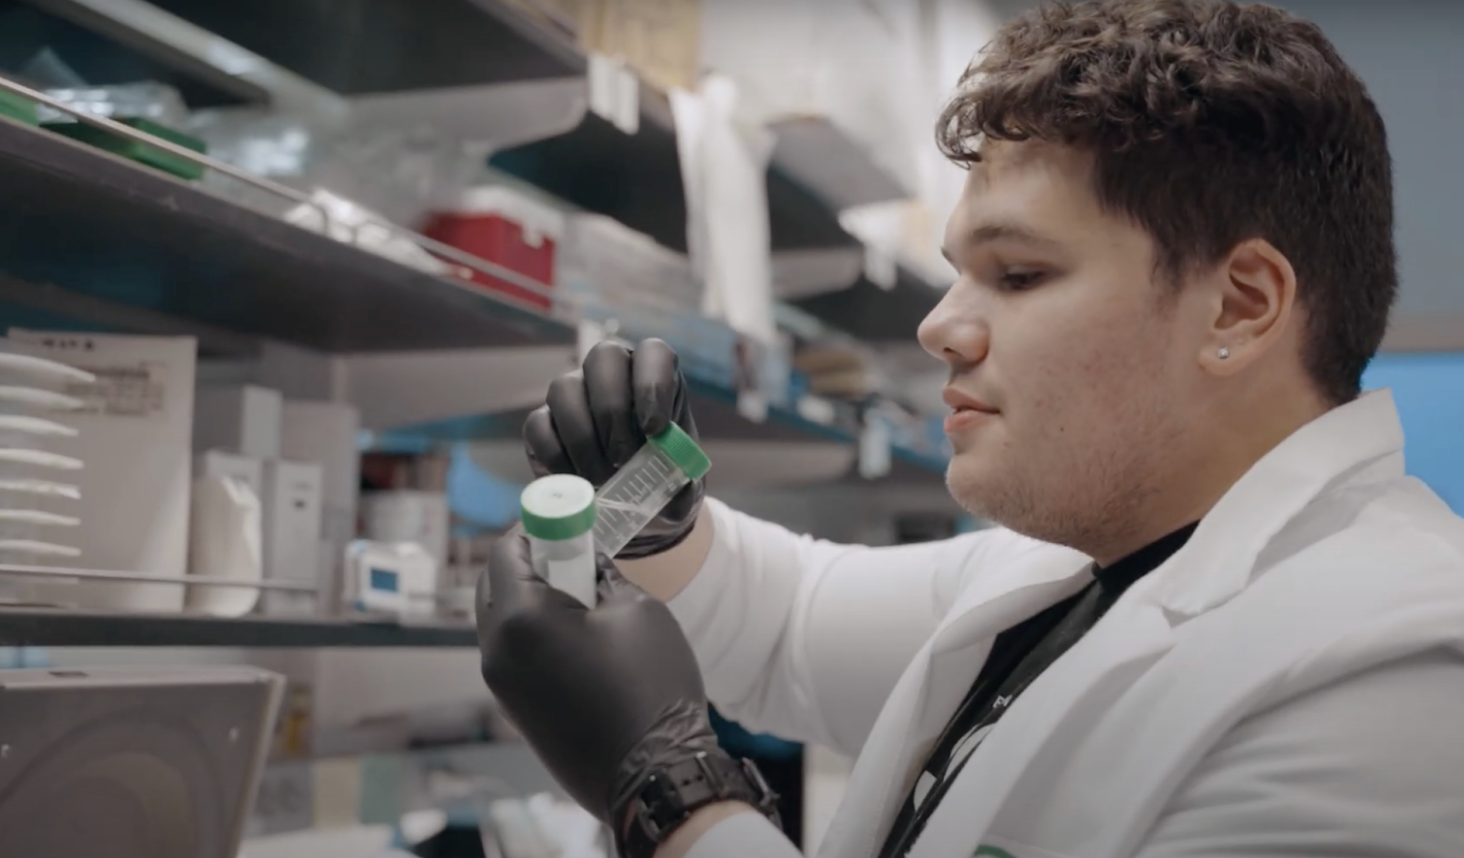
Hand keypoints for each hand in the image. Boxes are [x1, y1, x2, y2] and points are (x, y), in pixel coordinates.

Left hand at [476, 529, 722, 824]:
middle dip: (528, 561)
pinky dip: (535, 634)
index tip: (565, 519)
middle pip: (494, 585)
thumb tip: (587, 564)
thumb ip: (602, 575)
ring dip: (532, 599)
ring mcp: (502, 686)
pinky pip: (514, 654)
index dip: (535, 526)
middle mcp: (497, 651)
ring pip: (502, 622)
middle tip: (573, 554)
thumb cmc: (650, 687)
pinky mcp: (516, 711)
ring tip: (583, 599)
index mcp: (521, 618)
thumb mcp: (637, 609)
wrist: (653, 775)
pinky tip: (579, 638)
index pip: (506, 551)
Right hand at [524, 338, 702, 558]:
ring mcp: (573, 392)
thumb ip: (684, 483)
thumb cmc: (661, 479)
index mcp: (654, 375)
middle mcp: (611, 372)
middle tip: (624, 457)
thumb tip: (672, 483)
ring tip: (602, 477)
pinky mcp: (543, 421)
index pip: (652, 353)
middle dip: (612, 411)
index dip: (652, 385)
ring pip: (564, 388)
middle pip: (603, 357)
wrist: (631, 502)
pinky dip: (556, 457)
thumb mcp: (683, 486)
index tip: (655, 430)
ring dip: (583, 438)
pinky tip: (576, 481)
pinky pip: (538, 425)